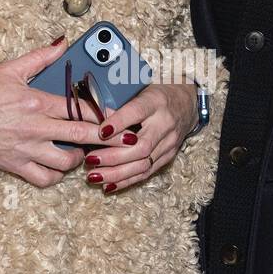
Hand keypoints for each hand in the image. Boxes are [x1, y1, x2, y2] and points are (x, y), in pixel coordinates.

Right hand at [0, 36, 135, 188]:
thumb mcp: (8, 70)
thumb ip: (40, 57)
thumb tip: (63, 43)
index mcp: (36, 102)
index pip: (81, 109)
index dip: (103, 112)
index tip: (116, 114)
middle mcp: (35, 129)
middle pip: (83, 137)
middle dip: (107, 138)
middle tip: (121, 138)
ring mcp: (27, 150)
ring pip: (67, 163)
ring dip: (80, 157)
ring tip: (81, 149)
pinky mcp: (16, 166)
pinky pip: (45, 179)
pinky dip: (56, 176)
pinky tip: (58, 166)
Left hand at [82, 81, 198, 193]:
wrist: (187, 101)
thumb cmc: (156, 92)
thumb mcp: (139, 87)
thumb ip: (116, 100)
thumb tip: (85, 111)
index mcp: (156, 101)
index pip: (137, 111)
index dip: (118, 122)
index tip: (99, 132)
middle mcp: (165, 123)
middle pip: (141, 146)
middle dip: (113, 157)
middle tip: (90, 160)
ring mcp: (169, 142)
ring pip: (143, 164)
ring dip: (117, 174)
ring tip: (94, 177)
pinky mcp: (169, 156)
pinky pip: (147, 172)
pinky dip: (127, 180)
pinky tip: (109, 185)